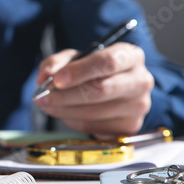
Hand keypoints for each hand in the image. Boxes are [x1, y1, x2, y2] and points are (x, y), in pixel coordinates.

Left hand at [34, 43, 154, 137]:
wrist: (113, 92)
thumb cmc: (93, 71)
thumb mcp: (74, 58)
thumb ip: (56, 63)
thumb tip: (45, 77)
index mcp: (130, 56)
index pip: (107, 62)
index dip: (79, 71)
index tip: (57, 80)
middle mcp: (140, 81)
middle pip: (100, 90)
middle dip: (66, 95)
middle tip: (43, 97)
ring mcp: (138, 106)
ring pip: (93, 112)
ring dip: (63, 110)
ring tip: (48, 104)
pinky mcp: (129, 127)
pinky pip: (93, 127)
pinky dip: (72, 121)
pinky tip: (67, 113)